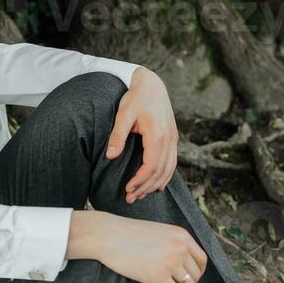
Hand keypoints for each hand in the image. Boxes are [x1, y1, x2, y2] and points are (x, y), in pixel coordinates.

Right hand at [70, 211, 207, 282]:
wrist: (106, 235)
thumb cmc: (126, 234)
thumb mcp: (157, 231)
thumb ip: (171, 242)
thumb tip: (181, 260)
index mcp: (181, 235)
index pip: (201, 259)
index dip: (197, 273)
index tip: (190, 279)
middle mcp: (180, 248)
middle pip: (196, 274)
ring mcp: (170, 262)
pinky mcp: (159, 276)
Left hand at [106, 67, 178, 203]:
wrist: (152, 84)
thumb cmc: (135, 98)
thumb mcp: (123, 115)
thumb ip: (117, 136)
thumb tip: (110, 156)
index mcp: (157, 135)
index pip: (151, 166)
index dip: (140, 181)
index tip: (127, 189)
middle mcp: (169, 140)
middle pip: (160, 172)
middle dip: (145, 188)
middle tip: (130, 198)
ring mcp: (173, 140)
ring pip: (168, 170)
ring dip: (155, 185)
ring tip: (140, 195)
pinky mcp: (172, 139)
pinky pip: (172, 163)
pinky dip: (165, 176)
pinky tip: (156, 185)